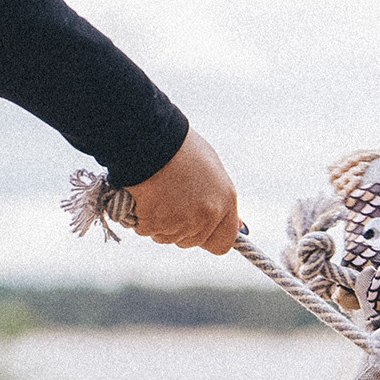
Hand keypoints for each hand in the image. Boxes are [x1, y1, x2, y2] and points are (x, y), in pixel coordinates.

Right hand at [123, 128, 241, 254]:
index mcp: (224, 201)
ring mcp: (179, 222)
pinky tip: (142, 195)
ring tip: (156, 193)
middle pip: (192, 241)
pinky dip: (140, 217)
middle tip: (170, 200)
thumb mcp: (211, 170)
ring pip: (166, 238)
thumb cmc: (179, 147)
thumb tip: (239, 228)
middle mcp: (205, 216)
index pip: (223, 243)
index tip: (200, 229)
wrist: (149, 136)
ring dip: (159, 223)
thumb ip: (222, 201)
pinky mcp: (153, 223)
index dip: (210, 237)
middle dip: (181, 228)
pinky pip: (145, 229)